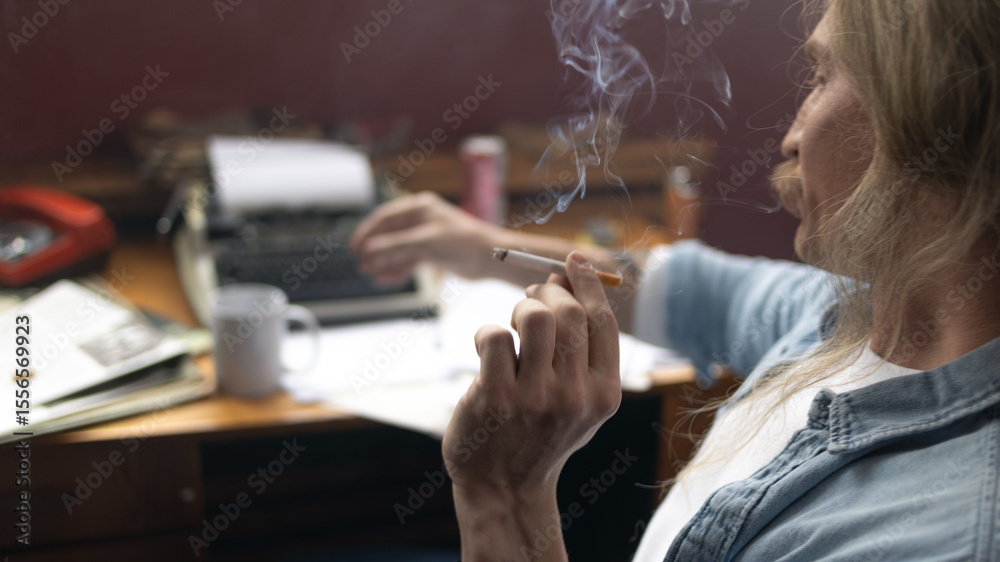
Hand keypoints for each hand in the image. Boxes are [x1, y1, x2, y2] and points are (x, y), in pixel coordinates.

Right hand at [350, 191, 504, 284]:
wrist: (489, 258)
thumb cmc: (463, 242)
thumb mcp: (424, 242)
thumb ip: (394, 246)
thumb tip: (368, 251)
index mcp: (419, 207)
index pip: (384, 217)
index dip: (367, 232)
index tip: (354, 247)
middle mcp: (421, 220)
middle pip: (389, 235)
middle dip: (375, 252)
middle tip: (363, 267)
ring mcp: (425, 236)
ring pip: (398, 250)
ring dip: (386, 263)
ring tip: (374, 277)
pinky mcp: (431, 252)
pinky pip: (408, 260)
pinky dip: (399, 270)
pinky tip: (389, 280)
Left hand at [442, 252, 620, 559]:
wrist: (505, 488)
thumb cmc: (540, 433)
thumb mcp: (580, 401)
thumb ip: (583, 349)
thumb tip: (566, 277)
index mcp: (604, 395)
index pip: (602, 321)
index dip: (587, 283)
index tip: (571, 261)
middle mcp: (576, 397)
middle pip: (568, 313)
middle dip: (545, 293)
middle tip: (530, 299)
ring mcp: (535, 399)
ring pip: (532, 316)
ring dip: (518, 308)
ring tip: (512, 324)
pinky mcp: (495, 399)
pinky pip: (494, 335)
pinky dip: (487, 332)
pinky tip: (486, 350)